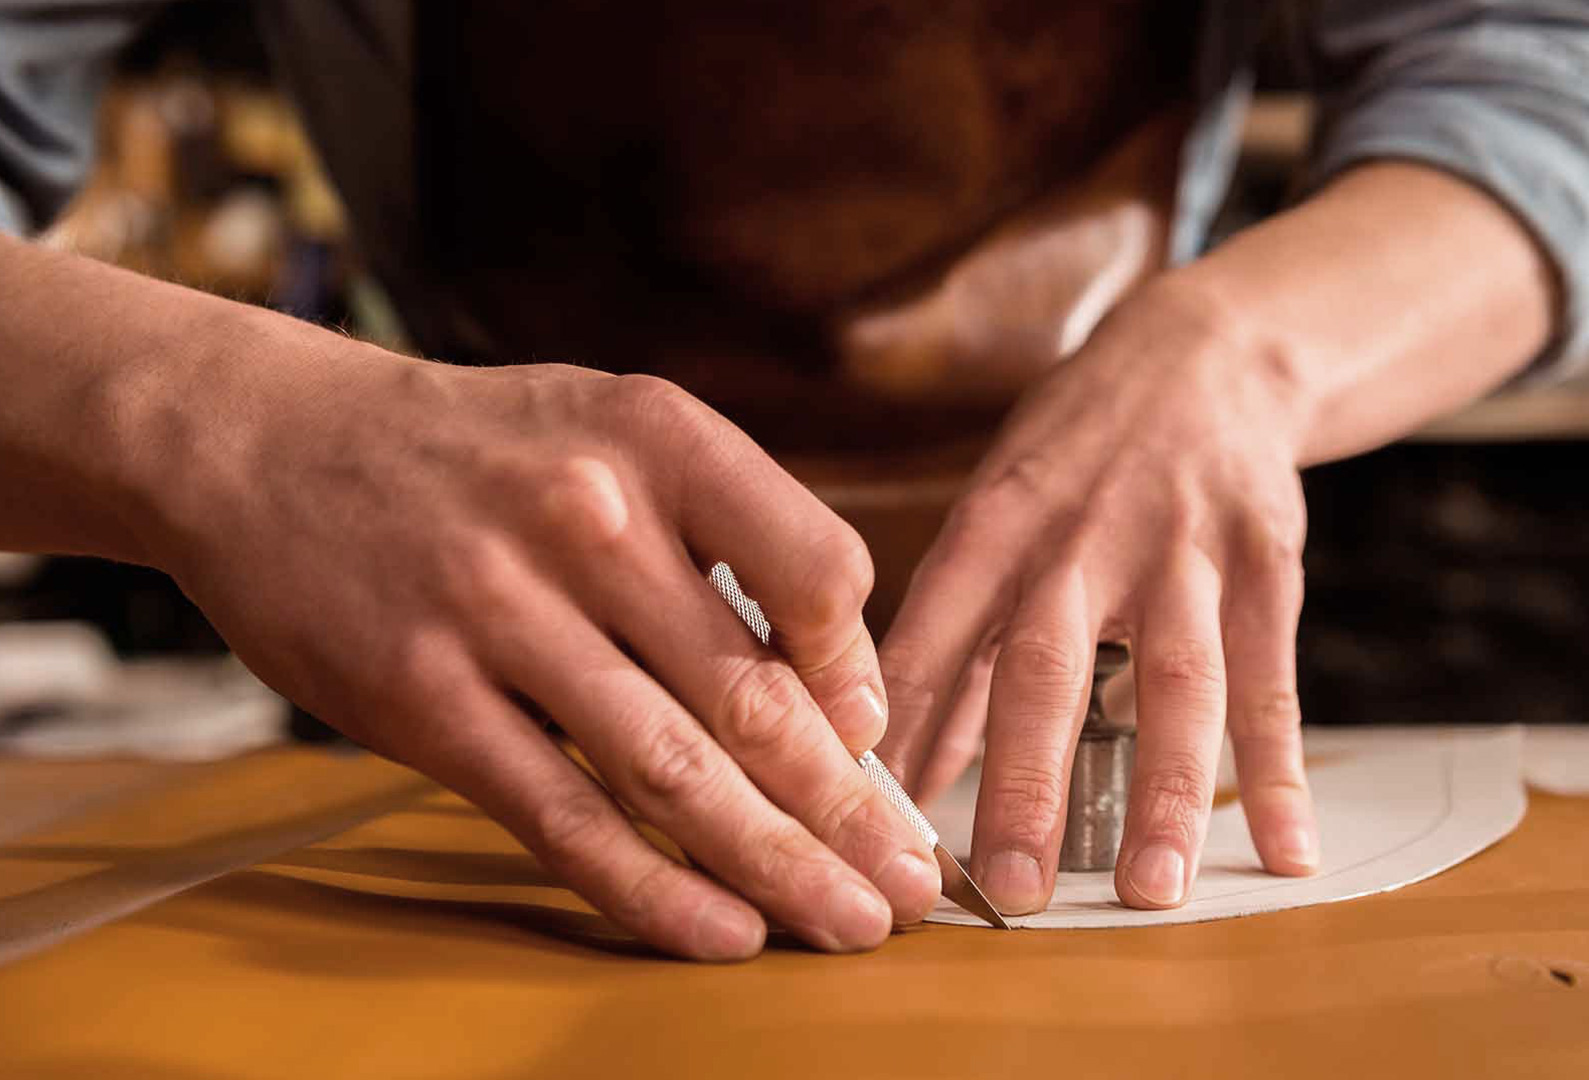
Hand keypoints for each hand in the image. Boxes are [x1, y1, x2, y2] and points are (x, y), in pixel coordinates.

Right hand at [150, 329, 940, 958]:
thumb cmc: (479, 453)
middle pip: (753, 696)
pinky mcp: (422, 700)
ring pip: (671, 771)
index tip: (874, 741)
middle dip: (849, 810)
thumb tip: (837, 686)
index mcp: (658, 436)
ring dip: (777, 864)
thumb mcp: (613, 427)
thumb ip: (725, 531)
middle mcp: (589, 516)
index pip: (817, 569)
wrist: (264, 443)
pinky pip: (561, 817)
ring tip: (848, 922)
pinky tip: (723, 932)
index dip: (862, 671)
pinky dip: (652, 888)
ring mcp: (498, 611)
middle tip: (909, 886)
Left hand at [876, 279, 1318, 912]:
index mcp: (994, 524)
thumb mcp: (996, 519)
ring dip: (1165, 790)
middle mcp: (1082, 536)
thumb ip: (954, 647)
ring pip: (1175, 679)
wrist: (1206, 353)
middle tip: (1010, 889)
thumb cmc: (1075, 456)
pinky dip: (1280, 766)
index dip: (902, 728)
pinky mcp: (1264, 562)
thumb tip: (891, 769)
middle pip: (1047, 667)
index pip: (932, 634)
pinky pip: (1272, 677)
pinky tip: (1286, 845)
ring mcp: (1182, 549)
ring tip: (1151, 891)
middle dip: (1025, 781)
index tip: (878, 823)